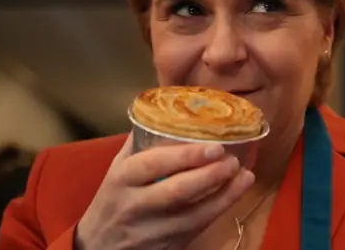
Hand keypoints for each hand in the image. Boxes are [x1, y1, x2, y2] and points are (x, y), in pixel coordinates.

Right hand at [75, 133, 254, 249]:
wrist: (99, 246)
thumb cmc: (114, 198)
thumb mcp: (119, 168)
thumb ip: (142, 142)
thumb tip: (170, 109)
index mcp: (123, 178)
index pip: (153, 165)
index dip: (185, 156)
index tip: (214, 146)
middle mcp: (135, 205)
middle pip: (176, 191)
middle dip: (209, 175)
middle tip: (233, 160)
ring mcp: (152, 230)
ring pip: (193, 215)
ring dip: (224, 195)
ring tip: (244, 175)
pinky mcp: (168, 246)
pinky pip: (198, 228)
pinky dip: (221, 209)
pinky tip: (237, 192)